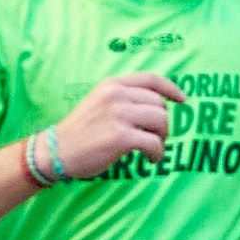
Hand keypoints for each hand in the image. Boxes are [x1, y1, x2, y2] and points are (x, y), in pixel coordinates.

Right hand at [53, 71, 182, 180]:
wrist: (56, 150)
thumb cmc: (80, 131)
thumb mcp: (99, 102)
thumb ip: (123, 98)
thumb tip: (157, 106)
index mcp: (112, 84)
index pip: (151, 79)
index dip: (171, 89)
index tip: (183, 100)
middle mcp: (116, 95)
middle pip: (160, 105)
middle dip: (162, 124)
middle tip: (154, 139)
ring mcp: (119, 115)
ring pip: (161, 122)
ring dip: (162, 139)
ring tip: (152, 149)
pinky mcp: (121, 137)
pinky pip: (154, 143)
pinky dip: (157, 154)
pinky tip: (150, 159)